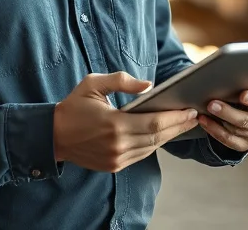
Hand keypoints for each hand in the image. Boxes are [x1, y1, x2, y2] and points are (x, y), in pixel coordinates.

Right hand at [53, 71, 199, 172]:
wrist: (52, 135)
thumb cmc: (74, 106)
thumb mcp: (93, 83)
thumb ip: (121, 81)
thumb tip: (148, 85)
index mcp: (114, 124)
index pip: (155, 123)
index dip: (175, 118)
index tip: (191, 110)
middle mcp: (117, 145)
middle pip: (158, 137)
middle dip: (178, 126)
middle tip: (194, 116)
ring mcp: (116, 158)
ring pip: (151, 148)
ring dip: (169, 136)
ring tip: (183, 124)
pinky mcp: (113, 166)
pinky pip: (141, 155)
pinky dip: (154, 144)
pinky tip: (163, 134)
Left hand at [198, 35, 247, 151]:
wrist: (243, 111)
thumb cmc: (245, 87)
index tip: (242, 94)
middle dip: (229, 111)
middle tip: (212, 102)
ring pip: (237, 130)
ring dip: (219, 120)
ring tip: (203, 109)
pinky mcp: (244, 144)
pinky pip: (229, 141)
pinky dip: (214, 131)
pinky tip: (202, 120)